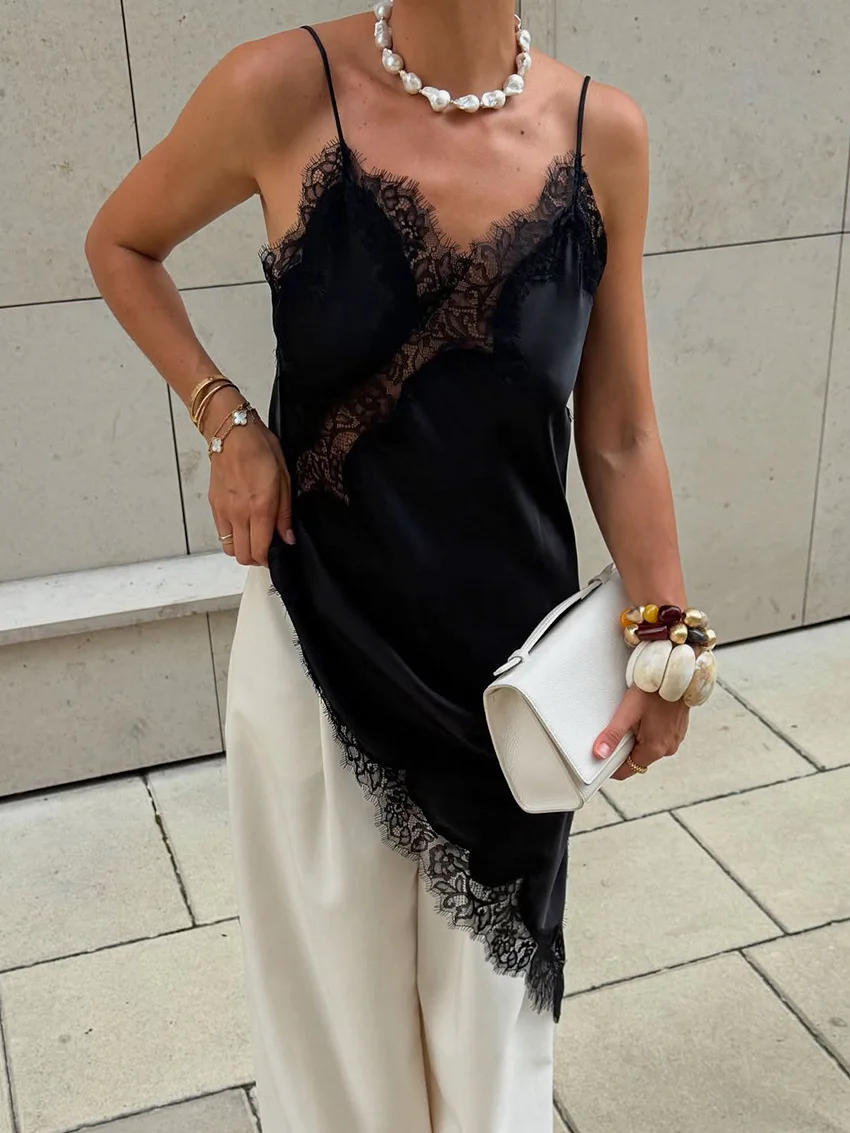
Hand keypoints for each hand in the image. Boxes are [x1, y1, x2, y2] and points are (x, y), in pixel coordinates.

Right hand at [208, 407, 293, 566]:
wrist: (233, 432)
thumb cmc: (262, 450)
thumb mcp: (284, 479)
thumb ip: (284, 514)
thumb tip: (287, 539)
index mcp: (260, 508)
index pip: (260, 551)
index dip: (269, 560)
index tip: (277, 555)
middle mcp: (239, 514)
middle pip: (243, 556)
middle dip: (257, 558)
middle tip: (267, 548)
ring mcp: (224, 511)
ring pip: (230, 549)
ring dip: (243, 549)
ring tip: (254, 538)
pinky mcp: (214, 505)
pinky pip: (221, 533)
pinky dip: (232, 537)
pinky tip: (243, 525)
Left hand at [592, 686, 689, 778]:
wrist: (675, 674)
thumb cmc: (655, 690)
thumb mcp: (628, 711)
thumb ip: (613, 734)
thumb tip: (599, 753)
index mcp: (655, 748)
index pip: (629, 770)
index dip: (613, 766)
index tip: (603, 758)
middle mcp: (668, 748)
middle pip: (638, 758)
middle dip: (625, 748)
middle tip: (617, 729)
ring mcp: (675, 739)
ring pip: (648, 747)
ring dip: (637, 738)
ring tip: (632, 718)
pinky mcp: (677, 730)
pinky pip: (658, 737)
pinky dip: (648, 731)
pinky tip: (645, 716)